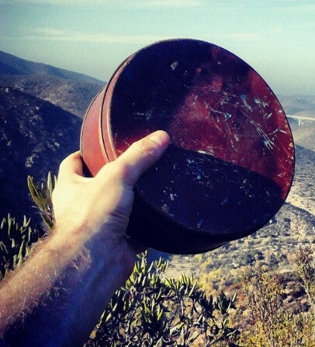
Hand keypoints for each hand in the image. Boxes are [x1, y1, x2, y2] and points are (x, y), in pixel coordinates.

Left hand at [52, 130, 169, 265]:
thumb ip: (138, 156)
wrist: (97, 261)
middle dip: (115, 177)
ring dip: (132, 201)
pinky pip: (135, 230)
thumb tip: (161, 136)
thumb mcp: (117, 176)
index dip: (86, 153)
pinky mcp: (118, 242)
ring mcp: (99, 226)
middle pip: (96, 185)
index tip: (104, 146)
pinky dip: (147, 225)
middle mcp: (80, 206)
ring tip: (152, 185)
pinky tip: (161, 214)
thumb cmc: (94, 216)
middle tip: (137, 165)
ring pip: (117, 208)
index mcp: (70, 187)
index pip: (73, 163)